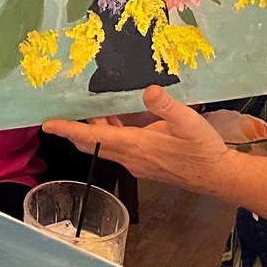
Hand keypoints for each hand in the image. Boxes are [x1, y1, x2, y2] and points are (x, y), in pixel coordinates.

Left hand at [43, 86, 236, 196]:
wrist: (219, 177)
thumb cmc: (203, 150)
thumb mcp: (187, 122)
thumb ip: (166, 105)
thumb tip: (148, 90)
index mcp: (134, 145)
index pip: (92, 138)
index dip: (68, 130)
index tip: (48, 124)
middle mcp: (130, 158)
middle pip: (92, 144)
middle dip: (77, 129)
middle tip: (68, 109)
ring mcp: (137, 164)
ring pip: (106, 146)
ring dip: (97, 130)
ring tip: (95, 108)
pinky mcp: (145, 165)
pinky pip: (119, 149)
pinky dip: (111, 135)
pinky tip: (120, 121)